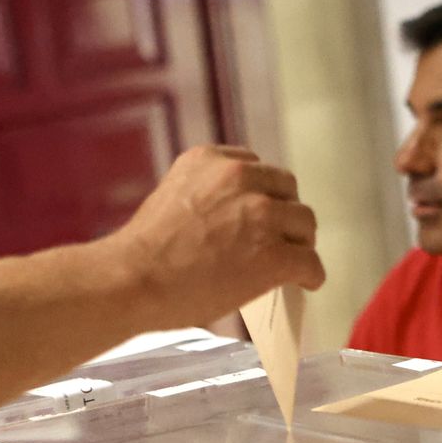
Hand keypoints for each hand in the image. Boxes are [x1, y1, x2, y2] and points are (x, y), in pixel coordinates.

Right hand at [109, 146, 324, 326]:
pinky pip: (310, 262)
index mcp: (209, 159)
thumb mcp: (171, 196)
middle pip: (287, 190)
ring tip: (290, 263)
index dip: (261, 195)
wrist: (131, 281)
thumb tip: (231, 222)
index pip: (256, 168)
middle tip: (278, 239)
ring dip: (299, 243)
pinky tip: (304, 283)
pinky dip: (310, 275)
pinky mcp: (273, 255)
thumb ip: (206, 195)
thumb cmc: (142, 253)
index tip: (257, 215)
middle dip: (284, 214)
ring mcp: (259, 215)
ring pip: (304, 223)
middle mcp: (238, 178)